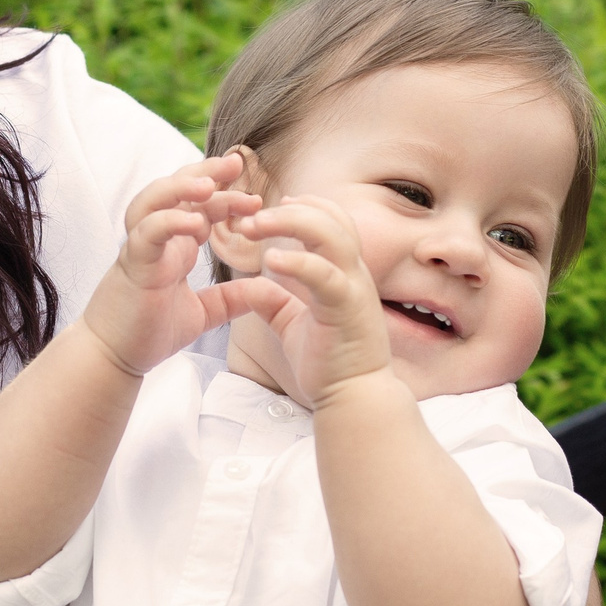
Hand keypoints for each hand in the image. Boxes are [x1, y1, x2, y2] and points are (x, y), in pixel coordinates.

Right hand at [80, 155, 264, 374]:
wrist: (112, 359)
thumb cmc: (148, 332)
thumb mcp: (203, 313)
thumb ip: (231, 299)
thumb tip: (268, 291)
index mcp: (175, 246)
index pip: (200, 206)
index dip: (225, 194)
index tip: (256, 197)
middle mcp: (157, 239)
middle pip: (176, 189)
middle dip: (205, 171)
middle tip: (237, 161)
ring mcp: (141, 249)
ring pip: (154, 200)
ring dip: (181, 187)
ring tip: (211, 184)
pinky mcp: (132, 266)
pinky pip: (147, 234)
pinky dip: (169, 222)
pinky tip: (197, 224)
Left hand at [222, 195, 392, 406]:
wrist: (354, 400)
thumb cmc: (330, 366)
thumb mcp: (294, 326)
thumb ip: (275, 303)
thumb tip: (252, 287)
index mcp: (345, 274)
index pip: (334, 221)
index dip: (306, 207)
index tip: (274, 205)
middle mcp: (354, 274)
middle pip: (331, 219)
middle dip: (290, 210)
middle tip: (251, 216)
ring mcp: (354, 289)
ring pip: (331, 235)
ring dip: (290, 223)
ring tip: (254, 226)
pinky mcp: (347, 309)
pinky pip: (325, 275)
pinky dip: (298, 261)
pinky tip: (269, 260)